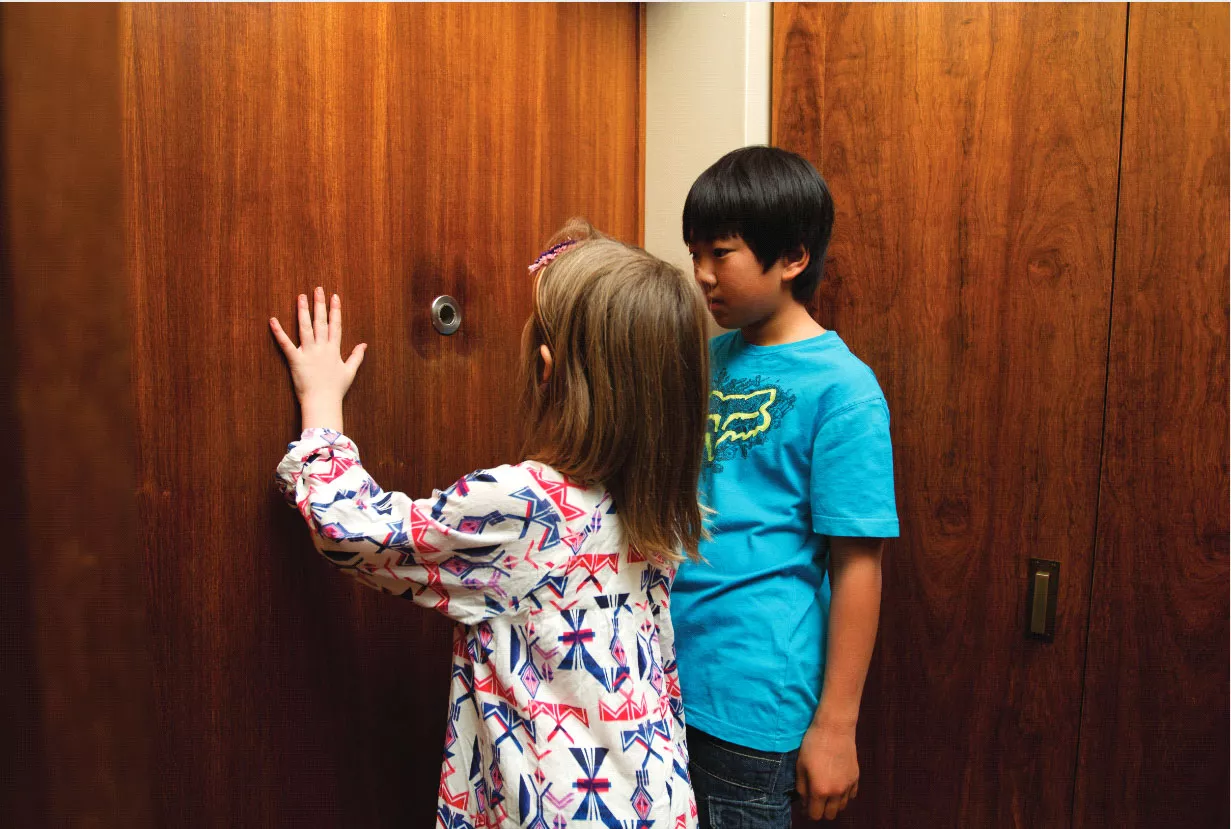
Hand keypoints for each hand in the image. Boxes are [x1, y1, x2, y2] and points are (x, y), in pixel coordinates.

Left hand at [269, 287, 366, 428]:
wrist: (323, 402)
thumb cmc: (336, 389)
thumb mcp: (350, 371)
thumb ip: (357, 356)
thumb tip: (364, 345)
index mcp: (334, 350)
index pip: (336, 325)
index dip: (335, 310)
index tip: (334, 297)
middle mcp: (322, 348)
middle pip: (321, 322)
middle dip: (320, 304)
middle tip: (318, 289)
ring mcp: (308, 353)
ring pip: (305, 327)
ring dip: (303, 311)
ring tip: (301, 296)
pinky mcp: (295, 360)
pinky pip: (286, 344)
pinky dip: (278, 332)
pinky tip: (273, 320)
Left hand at [796, 721, 858, 820]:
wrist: (834, 728)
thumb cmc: (813, 744)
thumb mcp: (800, 766)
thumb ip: (802, 788)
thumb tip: (804, 803)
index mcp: (820, 790)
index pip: (815, 815)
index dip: (808, 813)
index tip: (804, 807)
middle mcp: (836, 792)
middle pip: (830, 815)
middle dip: (820, 811)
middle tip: (814, 801)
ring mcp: (848, 786)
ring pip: (841, 807)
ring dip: (832, 804)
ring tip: (825, 792)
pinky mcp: (856, 778)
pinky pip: (851, 796)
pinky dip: (844, 796)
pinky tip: (837, 785)